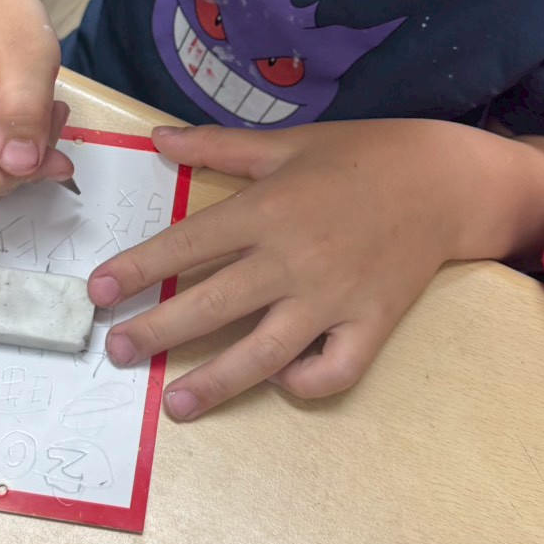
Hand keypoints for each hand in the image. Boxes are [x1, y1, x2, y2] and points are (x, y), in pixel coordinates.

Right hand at [0, 0, 73, 201]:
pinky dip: (2, 145)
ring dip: (18, 150)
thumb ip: (26, 109)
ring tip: (28, 101)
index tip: (52, 126)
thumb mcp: (30, 51)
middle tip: (48, 107)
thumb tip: (20, 167)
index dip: (25, 169)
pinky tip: (9, 110)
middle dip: (26, 156)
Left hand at [87, 119, 476, 419]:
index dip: (137, 270)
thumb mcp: (287, 142)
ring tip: (174, 404)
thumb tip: (157, 139)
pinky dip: (305, 384)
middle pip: (211, 306)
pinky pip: (333, 371)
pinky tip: (280, 383)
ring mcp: (334, 297)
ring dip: (213, 382)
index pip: (186, 245)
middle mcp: (293, 258)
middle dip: (156, 332)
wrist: (445, 179)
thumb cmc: (361, 155)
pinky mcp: (372, 324)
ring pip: (263, 354)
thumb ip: (218, 146)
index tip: (98, 291)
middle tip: (117, 350)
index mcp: (267, 209)